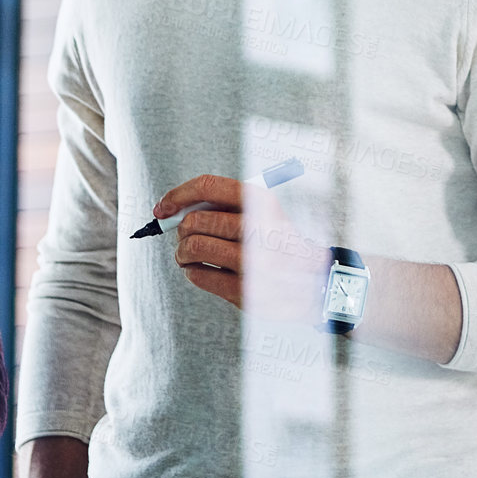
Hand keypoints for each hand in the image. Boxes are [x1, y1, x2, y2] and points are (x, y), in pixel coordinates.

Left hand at [156, 174, 330, 324]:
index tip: (163, 208)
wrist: (314, 283)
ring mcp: (253, 262)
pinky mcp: (245, 291)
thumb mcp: (263, 213)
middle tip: (185, 236)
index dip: (178, 195)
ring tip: (189, 256)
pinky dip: (192, 272)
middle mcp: (259, 229)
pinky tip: (202, 271)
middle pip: (195, 220)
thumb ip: (225, 206)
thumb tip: (174, 210)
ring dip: (183, 253)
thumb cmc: (278, 243)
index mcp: (262, 203)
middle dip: (182, 230)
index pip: (208, 186)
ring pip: (192, 248)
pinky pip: (198, 275)